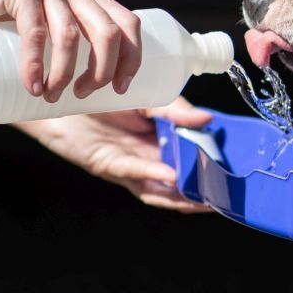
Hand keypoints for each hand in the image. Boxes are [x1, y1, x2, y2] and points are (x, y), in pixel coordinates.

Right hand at [0, 0, 141, 103]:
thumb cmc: (4, 7)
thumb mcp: (46, 17)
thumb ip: (65, 36)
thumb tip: (83, 86)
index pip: (128, 24)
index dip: (132, 58)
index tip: (121, 88)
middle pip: (108, 34)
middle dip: (102, 72)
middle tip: (84, 94)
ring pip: (71, 37)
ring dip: (65, 74)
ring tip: (53, 96)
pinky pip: (36, 33)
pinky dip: (35, 64)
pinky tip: (34, 85)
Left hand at [16, 96, 213, 212]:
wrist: (57, 92)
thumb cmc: (99, 95)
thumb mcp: (146, 98)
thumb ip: (175, 110)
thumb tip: (208, 120)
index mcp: (160, 140)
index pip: (192, 159)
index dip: (211, 169)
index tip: (234, 173)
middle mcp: (146, 157)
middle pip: (179, 182)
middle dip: (200, 194)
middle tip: (225, 197)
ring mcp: (127, 164)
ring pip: (158, 189)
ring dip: (180, 196)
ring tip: (203, 200)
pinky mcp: (106, 164)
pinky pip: (133, 172)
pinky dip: (152, 175)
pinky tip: (170, 175)